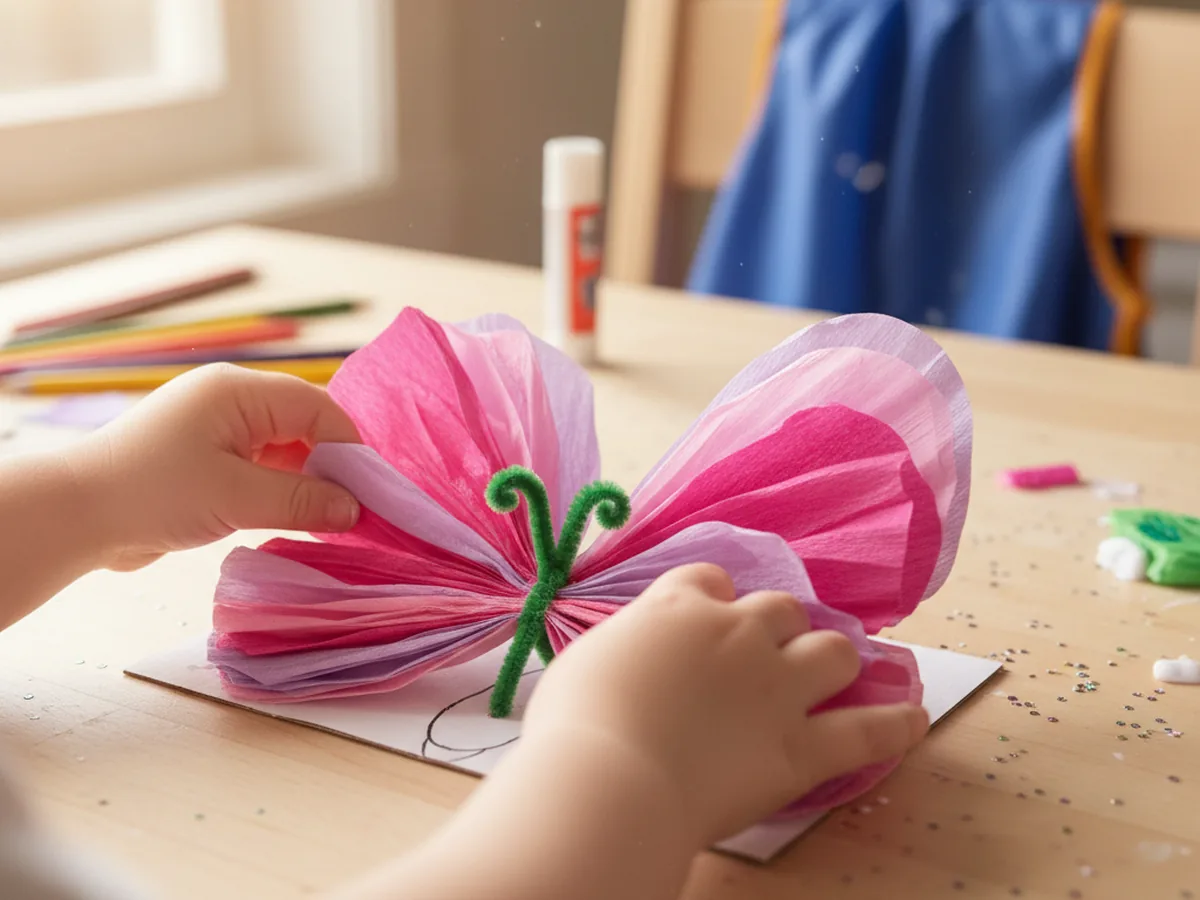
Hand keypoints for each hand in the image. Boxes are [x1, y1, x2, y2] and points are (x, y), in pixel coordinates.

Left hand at [67, 364, 361, 570]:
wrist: (75, 516)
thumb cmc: (153, 493)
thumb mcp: (236, 498)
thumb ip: (303, 502)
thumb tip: (355, 511)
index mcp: (237, 391)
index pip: (317, 408)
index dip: (350, 448)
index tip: (373, 491)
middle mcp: (229, 401)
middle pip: (303, 425)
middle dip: (332, 466)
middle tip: (355, 510)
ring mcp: (215, 429)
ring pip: (284, 449)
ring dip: (307, 482)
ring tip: (329, 520)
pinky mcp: (204, 459)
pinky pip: (260, 467)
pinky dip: (281, 490)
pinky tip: (295, 518)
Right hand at [523, 563, 928, 844]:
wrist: (606, 778)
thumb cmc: (575, 724)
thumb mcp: (586, 661)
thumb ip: (626, 648)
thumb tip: (632, 659)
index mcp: (678, 605)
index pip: (712, 578)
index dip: (715, 599)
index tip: (709, 621)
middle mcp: (737, 632)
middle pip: (780, 608)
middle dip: (778, 627)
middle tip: (769, 653)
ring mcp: (776, 686)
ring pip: (832, 650)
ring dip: (832, 659)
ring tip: (833, 674)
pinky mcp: (800, 747)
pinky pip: (866, 730)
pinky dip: (895, 724)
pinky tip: (914, 719)